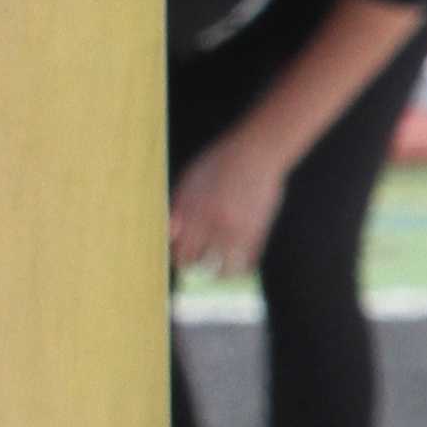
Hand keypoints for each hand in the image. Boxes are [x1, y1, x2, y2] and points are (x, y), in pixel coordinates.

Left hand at [171, 135, 286, 277]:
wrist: (256, 152)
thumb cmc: (221, 162)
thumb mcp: (190, 179)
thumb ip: (178, 207)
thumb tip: (170, 234)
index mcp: (190, 210)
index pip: (177, 248)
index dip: (177, 257)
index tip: (179, 258)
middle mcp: (210, 222)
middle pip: (195, 261)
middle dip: (194, 266)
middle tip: (195, 266)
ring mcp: (234, 228)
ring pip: (221, 269)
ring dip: (217, 273)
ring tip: (216, 274)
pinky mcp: (256, 231)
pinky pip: (246, 262)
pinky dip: (240, 269)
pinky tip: (237, 267)